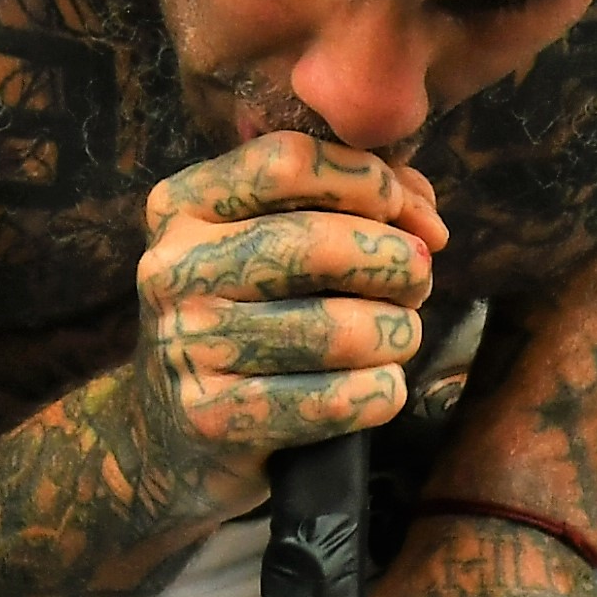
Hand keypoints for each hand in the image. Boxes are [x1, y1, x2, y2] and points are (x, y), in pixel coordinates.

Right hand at [120, 133, 446, 508]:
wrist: (171, 432)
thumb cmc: (249, 318)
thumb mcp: (274, 242)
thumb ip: (352, 203)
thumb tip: (425, 216)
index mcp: (184, 205)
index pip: (289, 163)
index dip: (371, 183)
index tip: (414, 218)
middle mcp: (174, 268)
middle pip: (318, 244)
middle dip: (396, 262)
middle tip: (417, 282)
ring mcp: (187, 345)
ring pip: (338, 328)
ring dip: (397, 333)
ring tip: (398, 336)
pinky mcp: (213, 418)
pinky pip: (334, 399)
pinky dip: (380, 392)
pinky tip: (378, 387)